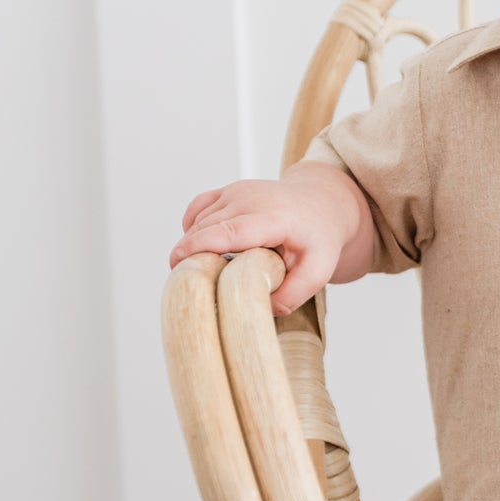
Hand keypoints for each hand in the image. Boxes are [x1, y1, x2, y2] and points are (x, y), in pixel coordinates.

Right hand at [169, 168, 363, 315]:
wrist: (322, 204)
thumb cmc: (319, 239)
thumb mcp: (319, 271)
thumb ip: (292, 295)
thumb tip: (257, 309)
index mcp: (273, 217)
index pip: (228, 230)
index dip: (199, 247)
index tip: (177, 265)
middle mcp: (250, 198)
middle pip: (205, 229)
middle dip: (193, 258)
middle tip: (200, 288)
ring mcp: (235, 191)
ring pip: (197, 223)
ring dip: (196, 248)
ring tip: (215, 271)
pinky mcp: (225, 192)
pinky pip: (196, 211)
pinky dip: (192, 231)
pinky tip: (206, 249)